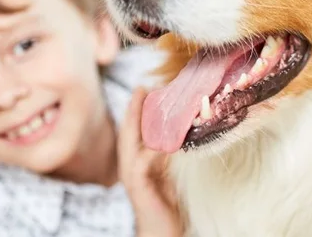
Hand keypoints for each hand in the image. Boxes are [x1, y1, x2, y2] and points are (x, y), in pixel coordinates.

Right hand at [119, 88, 183, 236]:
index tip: (145, 88)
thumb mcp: (171, 171)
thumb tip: (184, 130)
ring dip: (140, 123)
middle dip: (133, 109)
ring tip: (149, 104)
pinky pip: (142, 162)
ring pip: (130, 144)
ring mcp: (131, 176)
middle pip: (127, 132)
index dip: (137, 109)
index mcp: (137, 160)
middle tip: (141, 88)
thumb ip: (171, 153)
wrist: (163, 232)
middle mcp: (130, 166)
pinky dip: (152, 149)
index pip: (134, 130)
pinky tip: (163, 139)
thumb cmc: (169, 202)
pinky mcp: (138, 187)